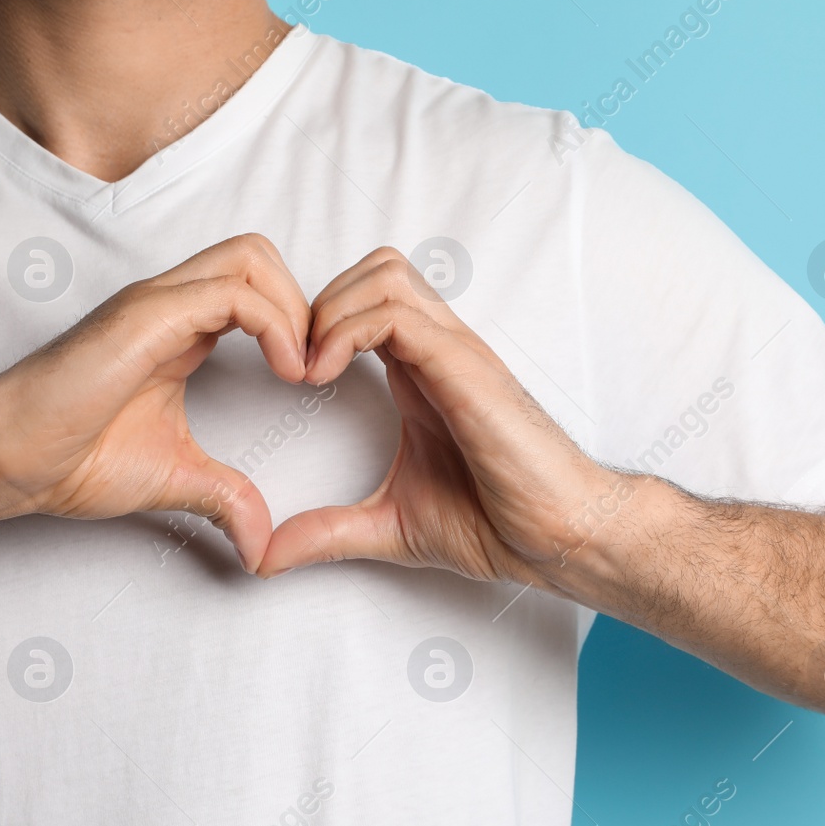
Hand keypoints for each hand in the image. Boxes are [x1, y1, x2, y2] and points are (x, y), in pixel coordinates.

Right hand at [0, 234, 310, 572]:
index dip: (298, 323)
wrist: (8, 459)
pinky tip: (286, 373)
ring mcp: (157, 303)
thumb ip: (227, 498)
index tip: (315, 381)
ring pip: (251, 258)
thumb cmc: (71, 458)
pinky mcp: (147, 317)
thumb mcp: (177, 478)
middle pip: (259, 255)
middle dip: (304, 303)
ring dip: (295, 310)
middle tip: (317, 368)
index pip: (256, 287)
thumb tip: (261, 544)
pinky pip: (232, 293)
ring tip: (304, 372)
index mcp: (181, 329)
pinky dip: (275, 325)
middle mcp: (171, 304)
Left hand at [257, 248, 626, 583]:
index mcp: (424, 373)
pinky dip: (346, 332)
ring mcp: (455, 353)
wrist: (559, 535)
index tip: (288, 380)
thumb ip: (329, 532)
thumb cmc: (500, 521)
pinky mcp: (463, 367)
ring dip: (329, 311)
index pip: (367, 301)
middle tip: (295, 366)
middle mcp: (441, 350)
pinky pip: (395, 314)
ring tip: (309, 371)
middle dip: (319, 304)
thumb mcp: (392, 526)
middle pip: (374, 269)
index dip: (317, 324)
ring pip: (382, 274)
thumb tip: (266, 556)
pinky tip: (325, 377)